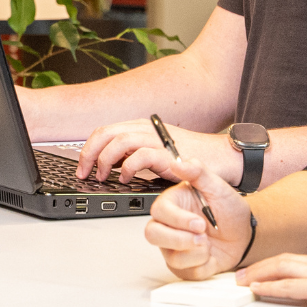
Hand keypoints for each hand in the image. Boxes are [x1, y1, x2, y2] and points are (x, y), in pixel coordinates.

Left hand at [78, 118, 237, 184]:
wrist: (223, 159)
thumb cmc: (193, 159)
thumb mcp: (157, 153)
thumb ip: (135, 154)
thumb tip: (111, 164)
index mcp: (142, 128)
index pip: (106, 130)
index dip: (89, 148)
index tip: (82, 166)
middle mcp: (147, 130)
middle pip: (107, 132)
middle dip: (90, 153)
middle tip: (85, 173)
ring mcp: (158, 140)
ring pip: (120, 140)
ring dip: (106, 159)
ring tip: (103, 176)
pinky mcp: (169, 153)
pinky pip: (142, 154)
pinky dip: (129, 166)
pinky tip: (125, 178)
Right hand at [142, 156, 252, 279]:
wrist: (245, 234)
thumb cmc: (229, 210)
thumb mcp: (218, 187)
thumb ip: (198, 173)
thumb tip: (178, 162)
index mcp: (172, 205)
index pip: (159, 212)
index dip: (178, 220)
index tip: (200, 223)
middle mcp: (167, 226)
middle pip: (153, 234)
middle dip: (179, 239)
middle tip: (203, 238)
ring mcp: (172, 247)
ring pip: (171, 256)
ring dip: (196, 252)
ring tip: (210, 244)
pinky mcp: (182, 266)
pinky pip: (186, 271)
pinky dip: (203, 265)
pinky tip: (211, 254)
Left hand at [236, 254, 306, 306]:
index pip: (298, 260)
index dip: (275, 265)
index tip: (259, 271)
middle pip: (286, 259)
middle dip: (260, 266)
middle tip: (240, 275)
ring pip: (284, 267)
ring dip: (259, 274)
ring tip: (243, 281)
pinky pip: (292, 286)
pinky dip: (272, 287)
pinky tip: (258, 290)